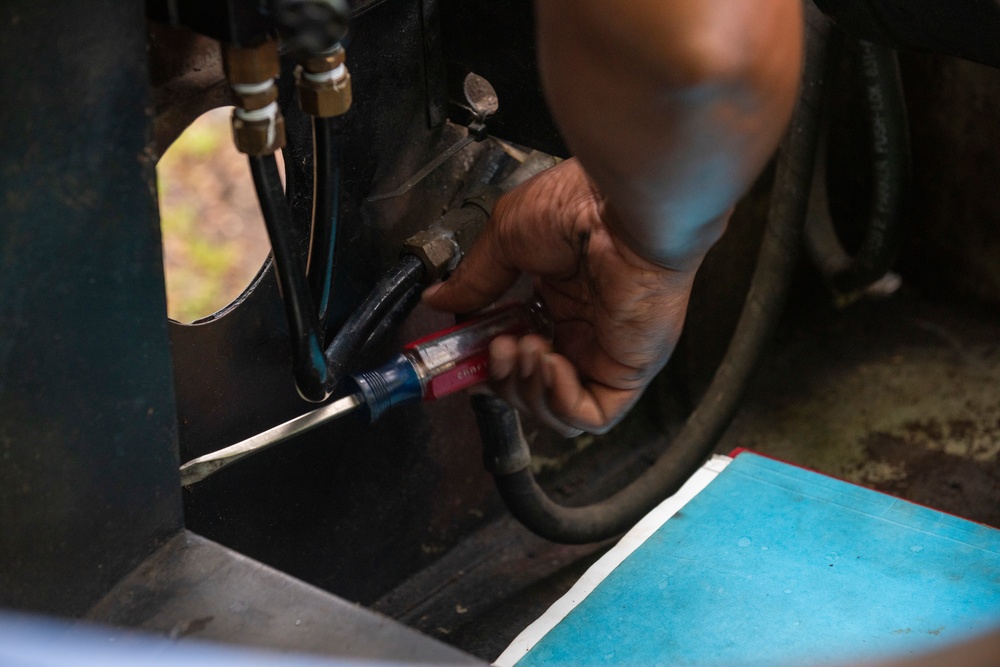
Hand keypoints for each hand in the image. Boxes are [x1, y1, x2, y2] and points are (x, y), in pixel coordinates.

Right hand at [423, 159, 708, 434]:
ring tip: (524, 347)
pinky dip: (560, 401)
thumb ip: (474, 280)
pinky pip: (594, 414)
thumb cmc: (575, 208)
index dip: (488, 364)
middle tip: (496, 347)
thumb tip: (437, 300)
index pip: (518, 353)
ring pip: (558, 409)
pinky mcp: (630, 369)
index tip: (464, 355)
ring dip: (528, 390)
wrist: (622, 208)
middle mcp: (584, 331)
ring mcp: (607, 354)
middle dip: (503, 378)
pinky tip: (550, 362)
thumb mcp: (505, 239)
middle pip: (532, 387)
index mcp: (560, 300)